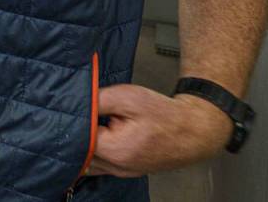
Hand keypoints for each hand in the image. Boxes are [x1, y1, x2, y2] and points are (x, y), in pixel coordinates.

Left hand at [87, 84, 232, 176]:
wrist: (193, 131)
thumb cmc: (164, 114)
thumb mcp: (127, 97)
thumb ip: (97, 100)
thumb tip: (75, 103)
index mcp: (115, 150)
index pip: (78, 138)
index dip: (74, 121)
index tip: (74, 107)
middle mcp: (117, 167)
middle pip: (81, 152)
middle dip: (78, 134)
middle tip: (80, 114)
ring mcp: (122, 171)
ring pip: (90, 161)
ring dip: (86, 144)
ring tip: (92, 124)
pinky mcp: (126, 170)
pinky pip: (101, 164)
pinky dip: (95, 152)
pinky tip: (98, 136)